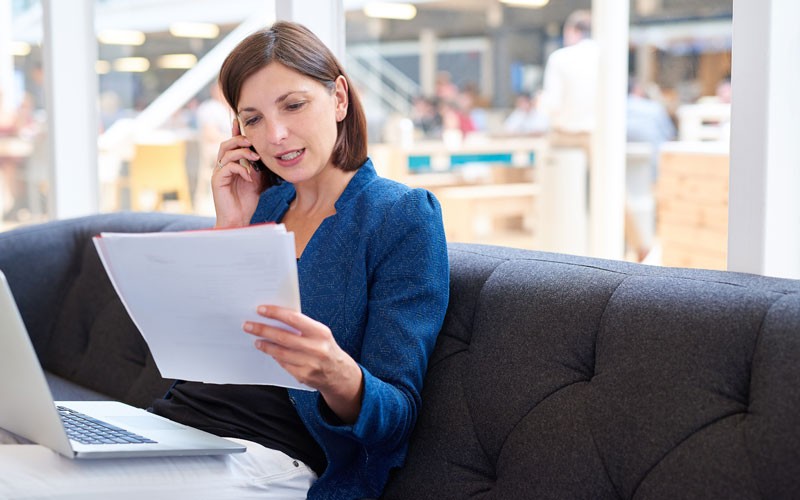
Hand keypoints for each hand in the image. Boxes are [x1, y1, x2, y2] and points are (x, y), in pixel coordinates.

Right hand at [211, 118, 263, 227]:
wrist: (239, 220)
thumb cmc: (248, 202)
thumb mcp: (258, 180)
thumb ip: (258, 167)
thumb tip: (266, 154)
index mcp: (231, 165)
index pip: (232, 144)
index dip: (235, 132)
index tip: (240, 120)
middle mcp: (222, 167)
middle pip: (226, 144)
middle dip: (240, 139)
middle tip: (253, 141)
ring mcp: (218, 173)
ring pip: (226, 153)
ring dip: (242, 152)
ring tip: (255, 157)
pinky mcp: (217, 181)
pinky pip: (228, 167)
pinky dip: (241, 169)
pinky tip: (250, 177)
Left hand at [244, 305, 363, 423]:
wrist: (339, 373)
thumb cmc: (325, 348)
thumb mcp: (320, 334)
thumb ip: (302, 326)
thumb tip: (275, 318)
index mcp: (320, 332)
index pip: (294, 319)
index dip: (275, 313)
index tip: (260, 309)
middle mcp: (316, 348)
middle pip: (283, 337)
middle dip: (263, 330)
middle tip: (248, 325)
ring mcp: (310, 363)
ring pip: (280, 352)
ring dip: (265, 345)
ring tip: (256, 339)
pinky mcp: (303, 376)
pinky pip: (283, 364)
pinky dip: (275, 356)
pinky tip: (269, 351)